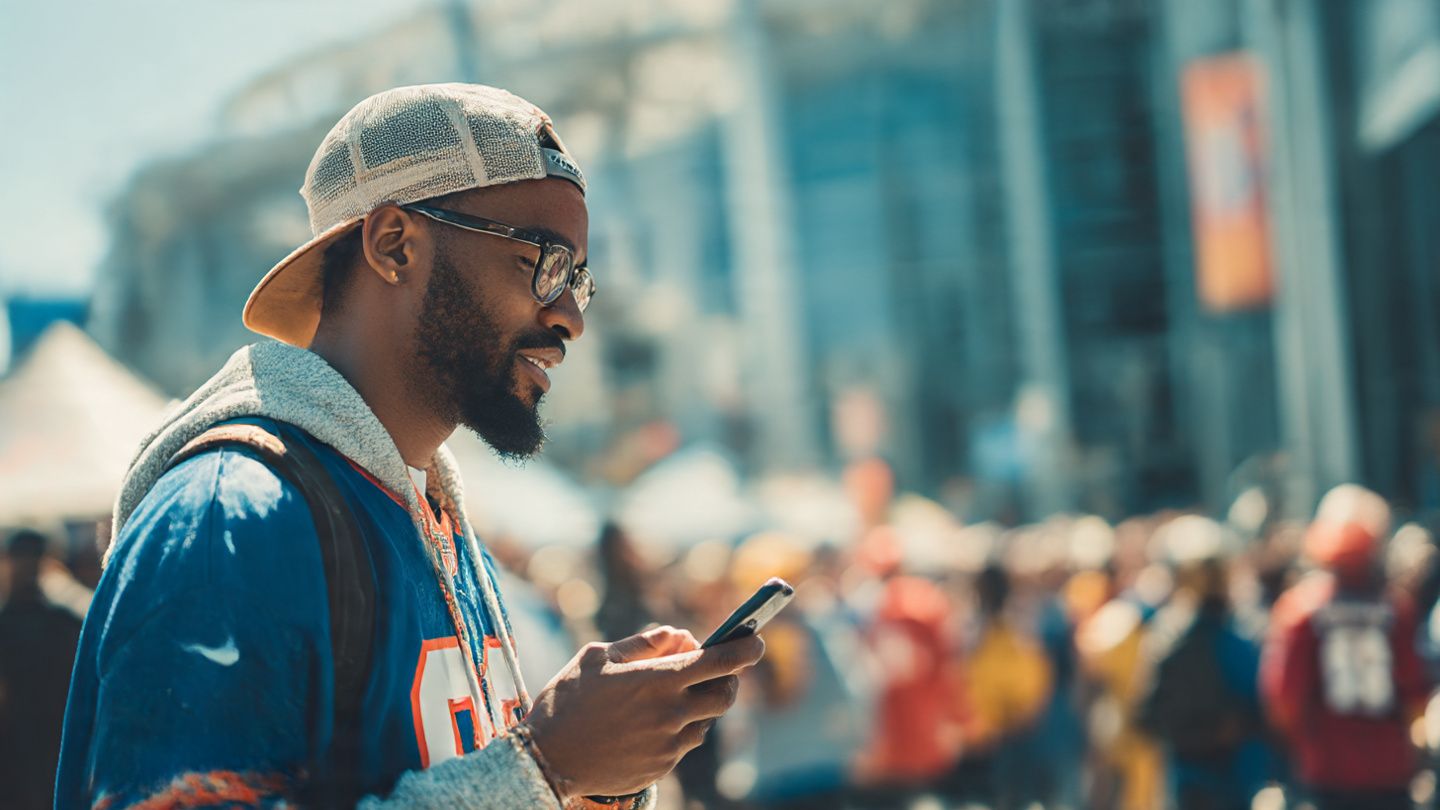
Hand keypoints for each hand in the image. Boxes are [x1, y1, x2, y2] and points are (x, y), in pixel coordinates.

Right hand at [521, 625, 764, 798]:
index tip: (756, 640)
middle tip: (717, 669)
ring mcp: (668, 744)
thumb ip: (644, 643)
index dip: (745, 648)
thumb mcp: (598, 657)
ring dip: (703, 704)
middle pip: (725, 694)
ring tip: (678, 695)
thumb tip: (680, 636)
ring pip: (708, 721)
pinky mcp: (661, 766)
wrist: (546, 760)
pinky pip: (686, 743)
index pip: (720, 661)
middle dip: (729, 678)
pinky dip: (683, 727)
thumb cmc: (567, 700)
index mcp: (657, 679)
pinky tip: (658, 721)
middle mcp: (670, 713)